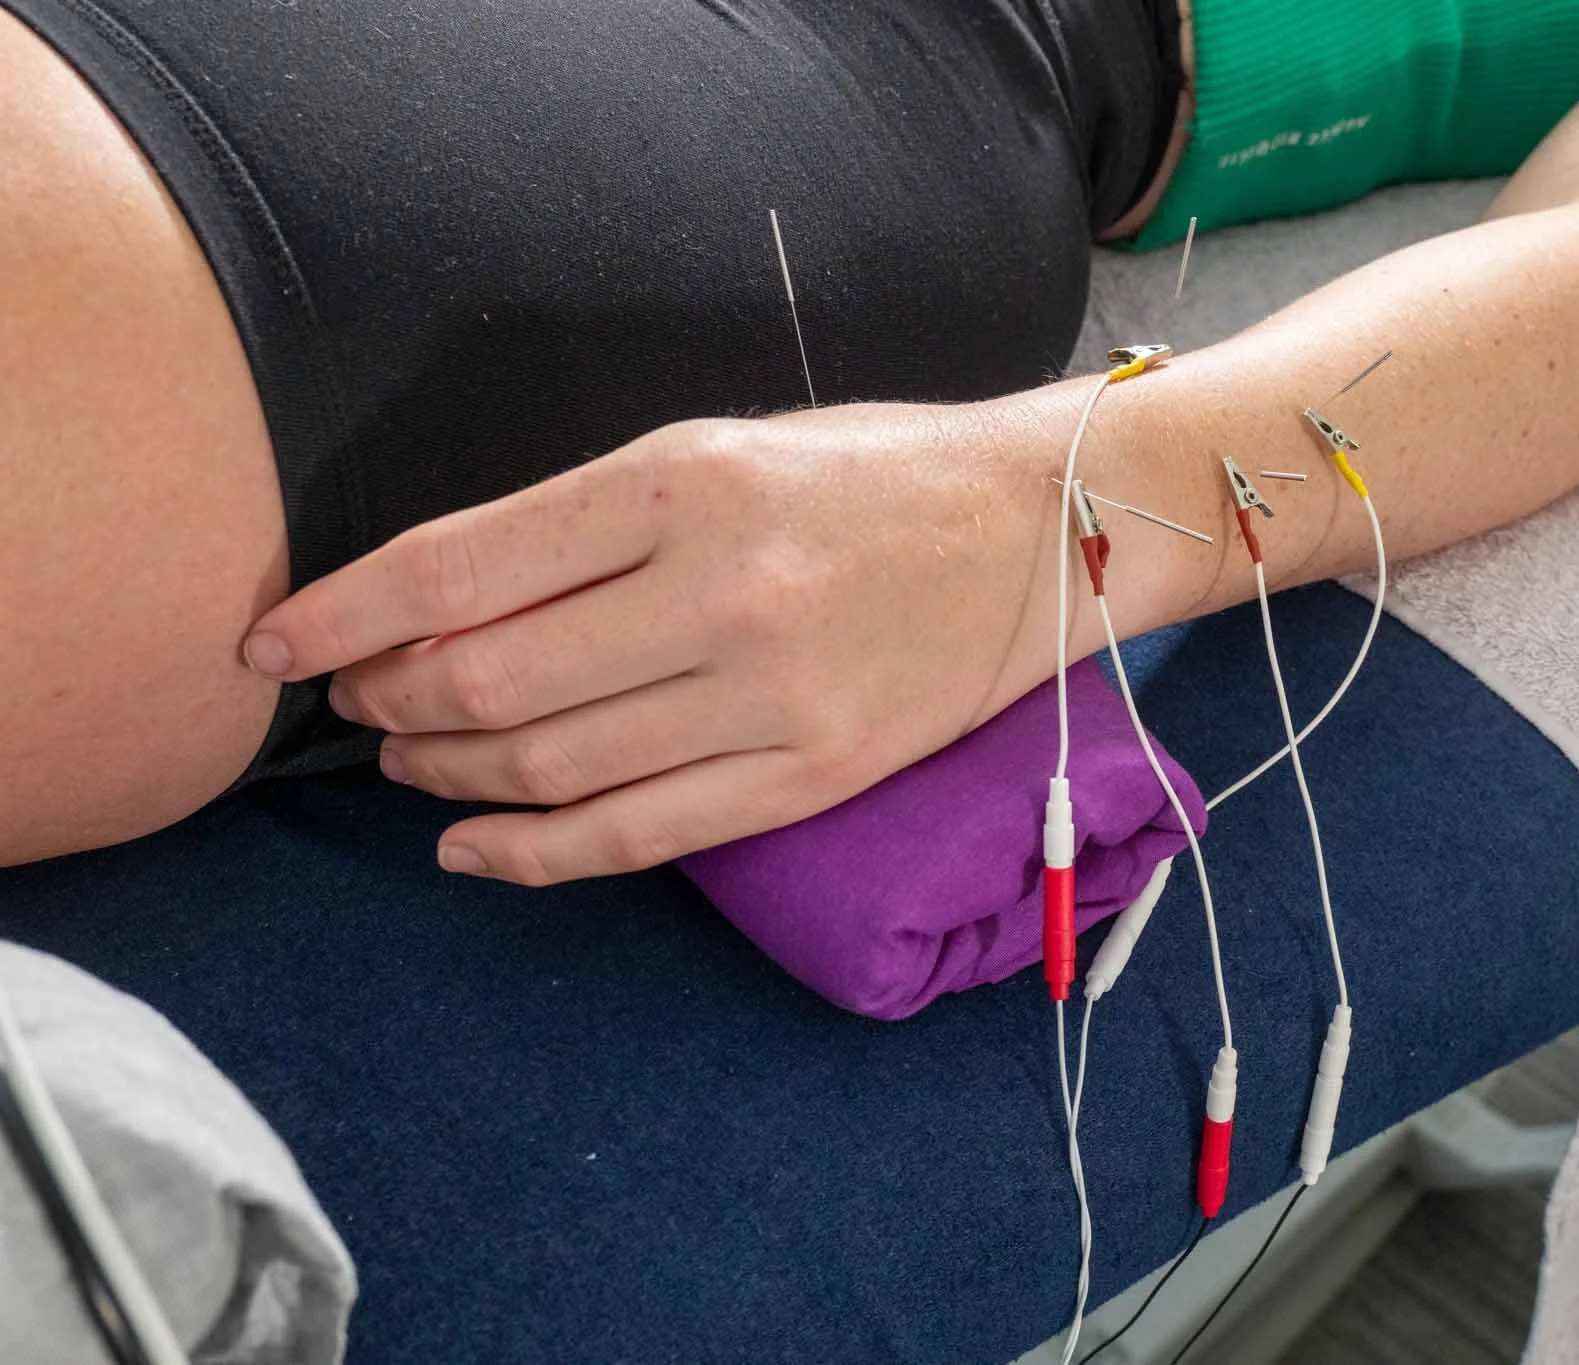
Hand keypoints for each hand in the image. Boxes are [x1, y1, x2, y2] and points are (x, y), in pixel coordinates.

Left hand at [241, 401, 1063, 883]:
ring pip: (552, 767)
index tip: (275, 642)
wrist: (1039, 529)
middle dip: (388, 700)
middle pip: (487, 681)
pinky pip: (641, 836)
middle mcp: (720, 592)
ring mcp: (772, 698)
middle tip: (356, 701)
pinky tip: (472, 848)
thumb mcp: (716, 447)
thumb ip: (582, 521)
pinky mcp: (814, 776)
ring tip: (410, 763)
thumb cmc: (870, 472)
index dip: (342, 612)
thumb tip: (439, 601)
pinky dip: (534, 854)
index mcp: (682, 482)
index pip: (457, 565)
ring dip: (445, 775)